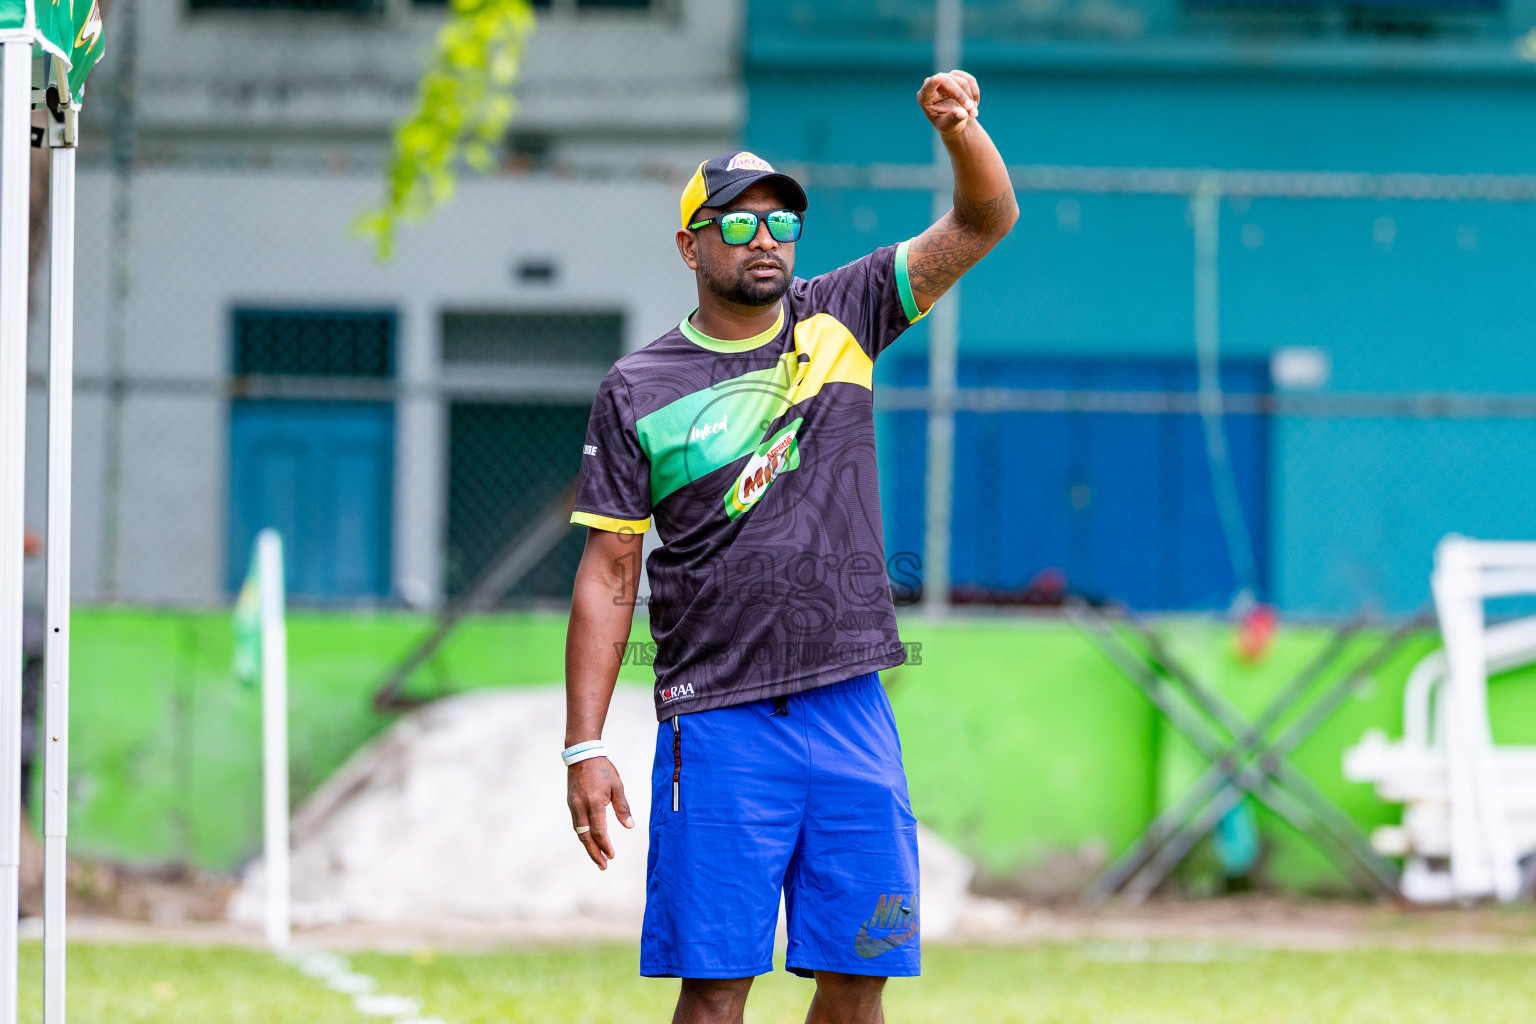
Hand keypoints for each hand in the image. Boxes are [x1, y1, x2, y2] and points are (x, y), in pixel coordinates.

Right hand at [567, 756, 634, 870]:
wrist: (581, 754)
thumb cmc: (602, 769)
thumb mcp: (617, 786)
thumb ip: (622, 807)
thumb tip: (629, 826)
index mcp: (594, 803)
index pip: (599, 831)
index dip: (605, 845)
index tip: (612, 856)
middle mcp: (581, 807)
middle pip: (586, 837)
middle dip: (594, 853)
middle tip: (603, 866)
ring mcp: (574, 806)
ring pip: (580, 832)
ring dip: (588, 846)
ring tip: (598, 857)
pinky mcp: (571, 803)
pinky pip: (577, 824)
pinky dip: (583, 835)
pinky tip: (590, 840)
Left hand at [917, 70, 979, 136]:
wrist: (956, 120)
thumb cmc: (948, 124)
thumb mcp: (949, 126)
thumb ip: (953, 119)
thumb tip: (962, 114)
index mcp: (925, 98)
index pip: (928, 87)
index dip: (933, 82)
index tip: (938, 78)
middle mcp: (933, 84)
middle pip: (949, 82)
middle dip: (963, 97)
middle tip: (973, 113)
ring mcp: (945, 77)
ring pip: (963, 82)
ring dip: (971, 99)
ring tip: (973, 114)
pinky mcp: (957, 75)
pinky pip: (970, 80)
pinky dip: (975, 93)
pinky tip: (973, 104)